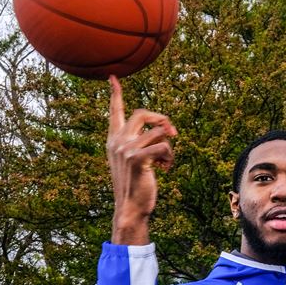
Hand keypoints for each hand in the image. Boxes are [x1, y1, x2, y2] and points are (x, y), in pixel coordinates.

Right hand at [106, 75, 175, 243]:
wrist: (130, 207)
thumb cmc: (136, 184)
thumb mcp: (135, 160)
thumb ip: (143, 142)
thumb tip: (165, 130)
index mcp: (114, 139)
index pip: (114, 111)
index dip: (115, 94)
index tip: (113, 78)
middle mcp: (117, 141)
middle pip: (142, 113)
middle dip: (161, 119)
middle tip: (173, 132)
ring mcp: (125, 149)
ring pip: (159, 132)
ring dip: (169, 147)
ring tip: (165, 162)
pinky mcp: (137, 159)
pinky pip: (164, 146)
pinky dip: (170, 157)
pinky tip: (165, 169)